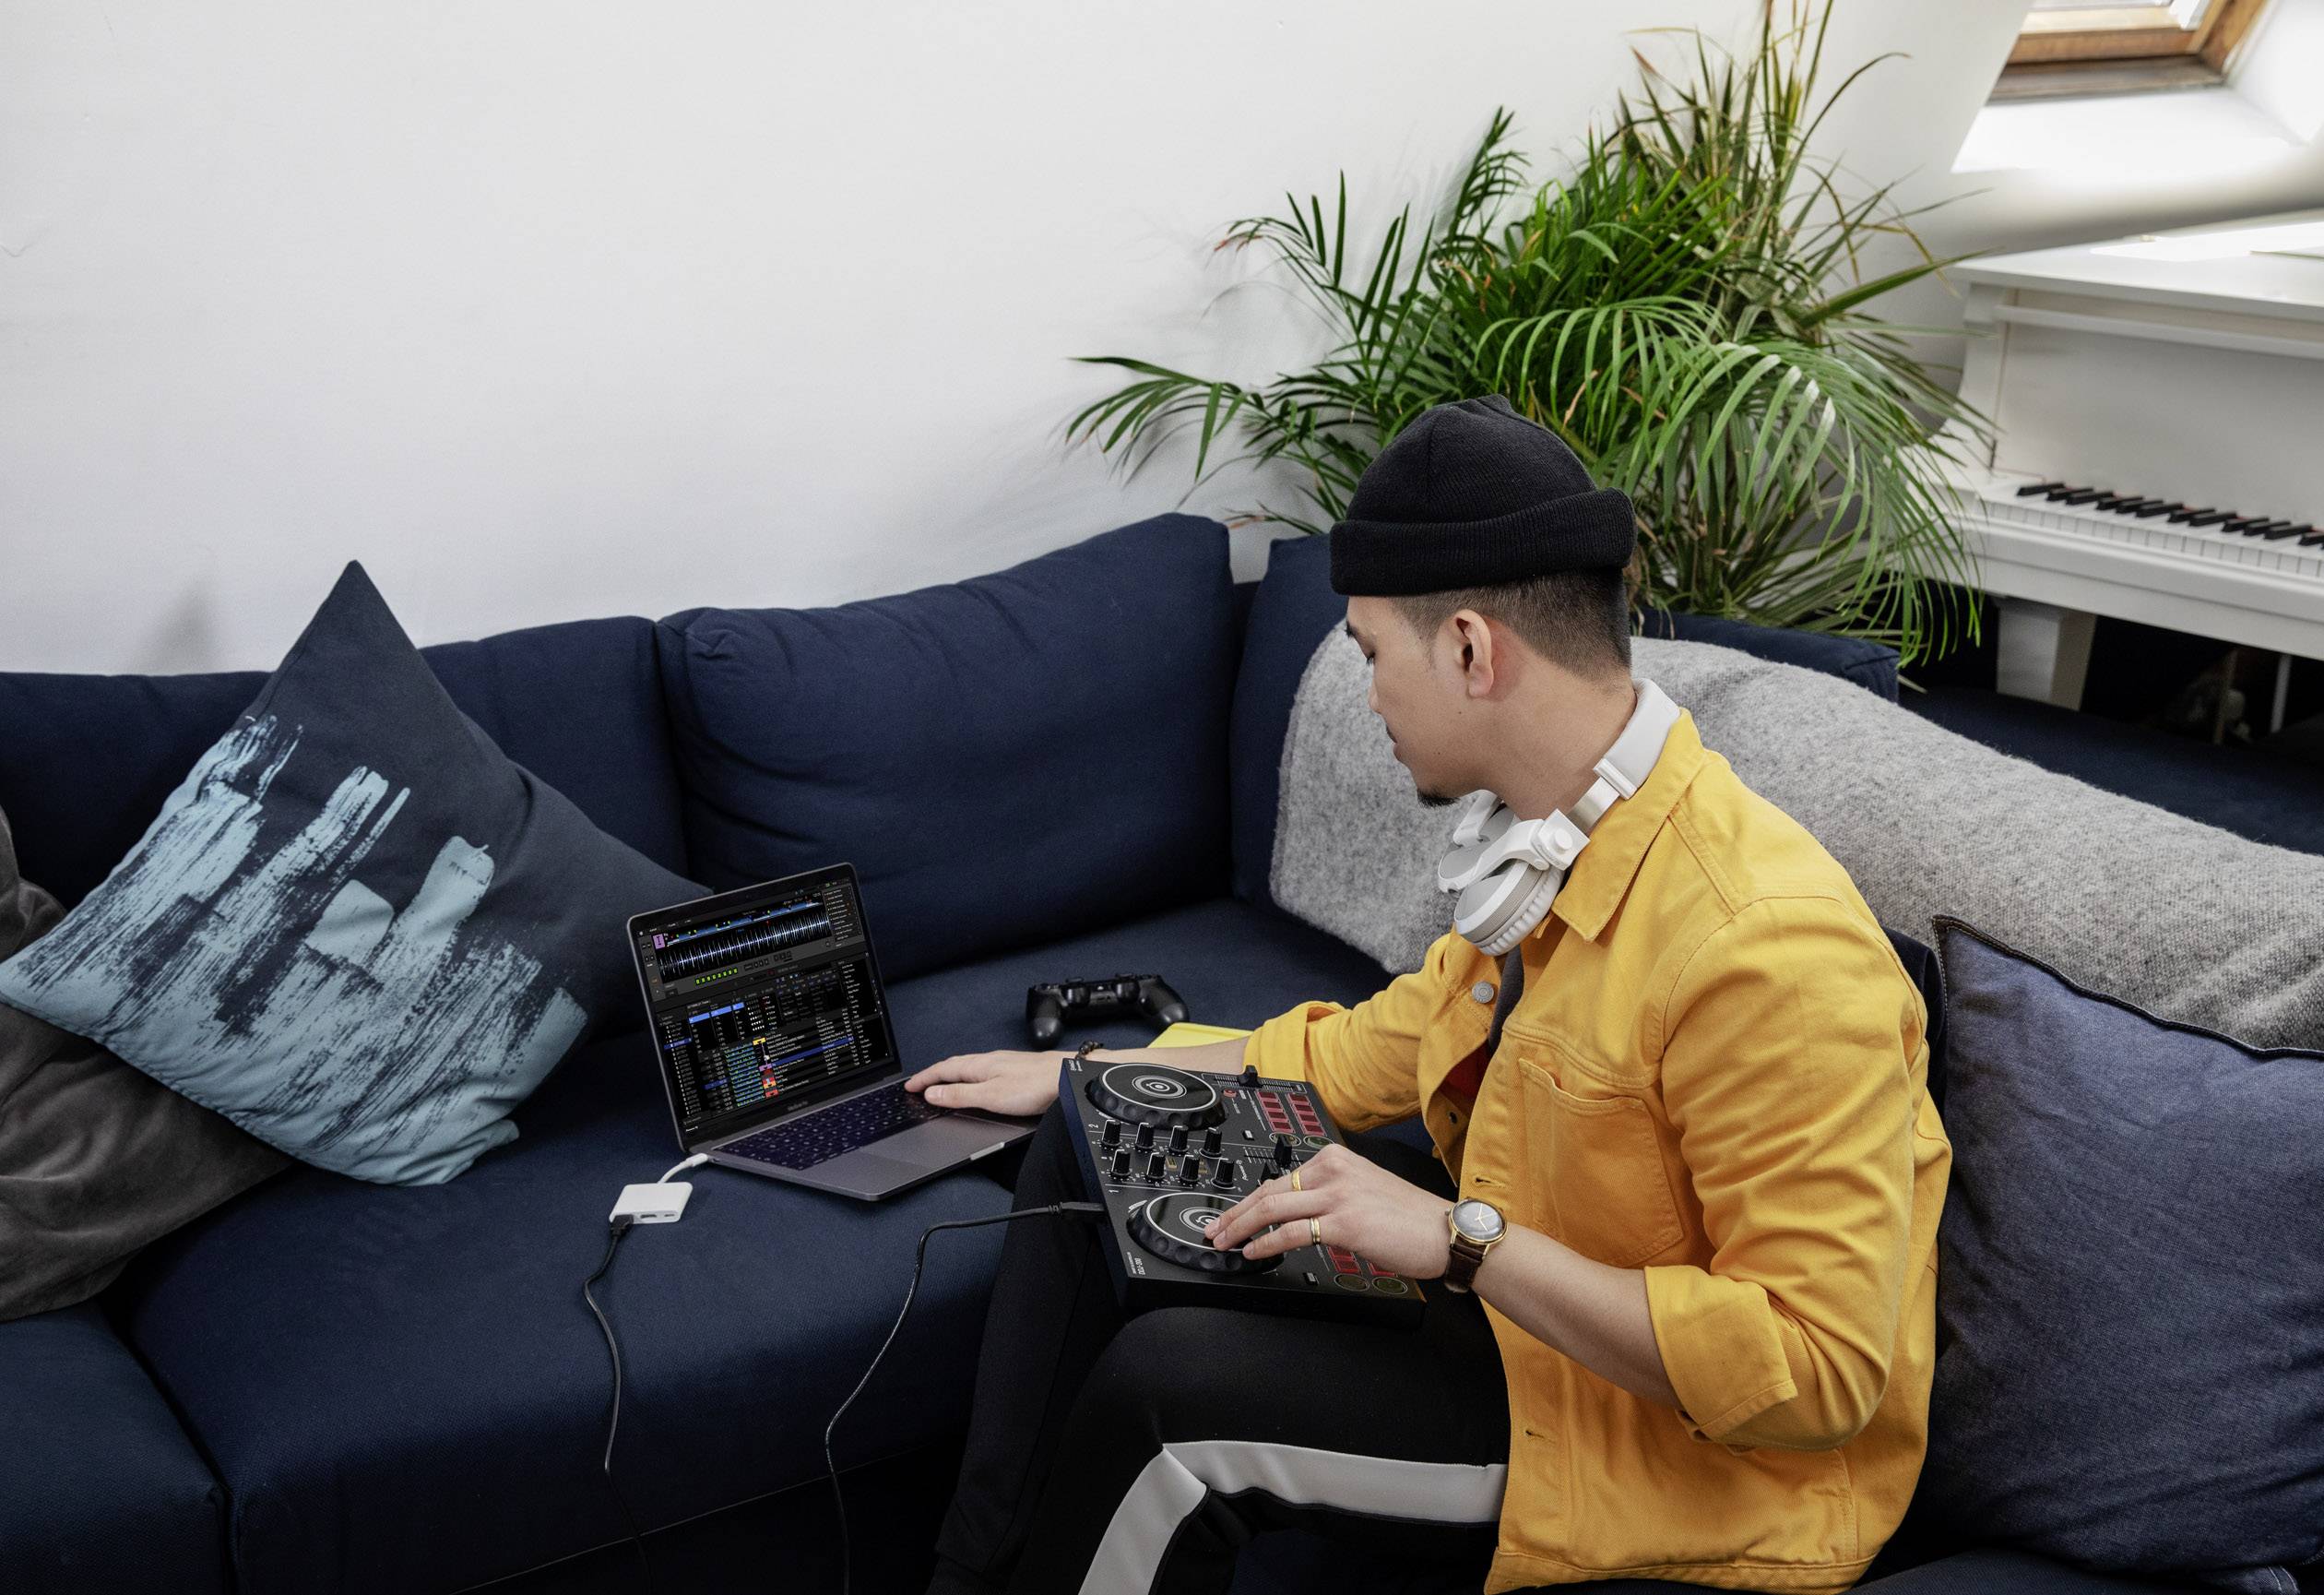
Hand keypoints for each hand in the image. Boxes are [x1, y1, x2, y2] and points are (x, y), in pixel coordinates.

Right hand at [903, 1050, 1064, 1117]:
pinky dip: (968, 1078)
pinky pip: (981, 1072)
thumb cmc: (1034, 1085)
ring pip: (968, 1067)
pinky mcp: (1014, 1070)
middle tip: (919, 1084)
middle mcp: (989, 1061)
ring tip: (941, 1084)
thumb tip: (933, 1093)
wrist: (1066, 1077)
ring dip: (950, 1075)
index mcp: (978, 1066)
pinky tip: (975, 1084)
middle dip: (933, 1075)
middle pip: (953, 1066)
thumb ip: (960, 1094)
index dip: (924, 1079)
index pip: (942, 1070)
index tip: (909, 1086)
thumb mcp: (990, 1096)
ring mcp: (1003, 1064)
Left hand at [1201, 1143, 1454, 1279]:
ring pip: (1273, 1206)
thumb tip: (1300, 1213)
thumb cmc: (1412, 1219)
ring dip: (1241, 1226)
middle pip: (1269, 1188)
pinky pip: (1293, 1232)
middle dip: (1235, 1211)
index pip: (1280, 1176)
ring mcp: (1338, 1194)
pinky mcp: (1344, 1222)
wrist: (1446, 1233)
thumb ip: (1332, 1193)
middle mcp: (1334, 1170)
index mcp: (1337, 1158)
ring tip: (1223, 1241)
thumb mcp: (1364, 1190)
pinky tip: (1253, 1252)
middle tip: (1215, 1228)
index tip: (1233, 1213)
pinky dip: (1267, 1242)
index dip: (1251, 1198)